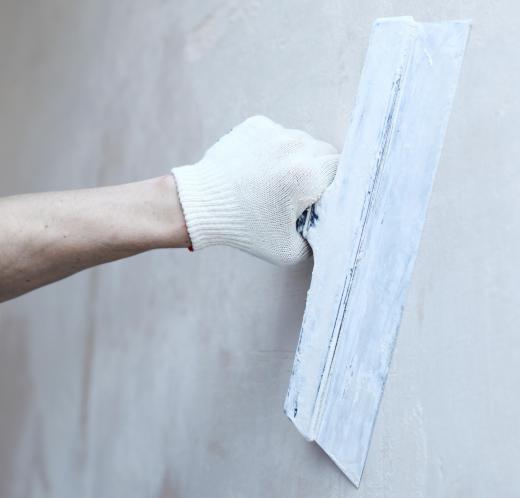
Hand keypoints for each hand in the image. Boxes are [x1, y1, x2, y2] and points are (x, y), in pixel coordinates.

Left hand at [172, 116, 337, 264]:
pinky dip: (276, 149)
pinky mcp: (257, 125)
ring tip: (277, 180)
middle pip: (325, 152)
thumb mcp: (288, 250)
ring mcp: (275, 132)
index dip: (336, 184)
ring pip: (303, 141)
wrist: (202, 205)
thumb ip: (316, 240)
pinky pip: (280, 135)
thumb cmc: (244, 228)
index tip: (323, 197)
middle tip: (301, 191)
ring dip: (299, 158)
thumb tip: (327, 229)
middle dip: (319, 171)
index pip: (342, 169)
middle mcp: (295, 146)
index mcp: (307, 174)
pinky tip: (260, 168)